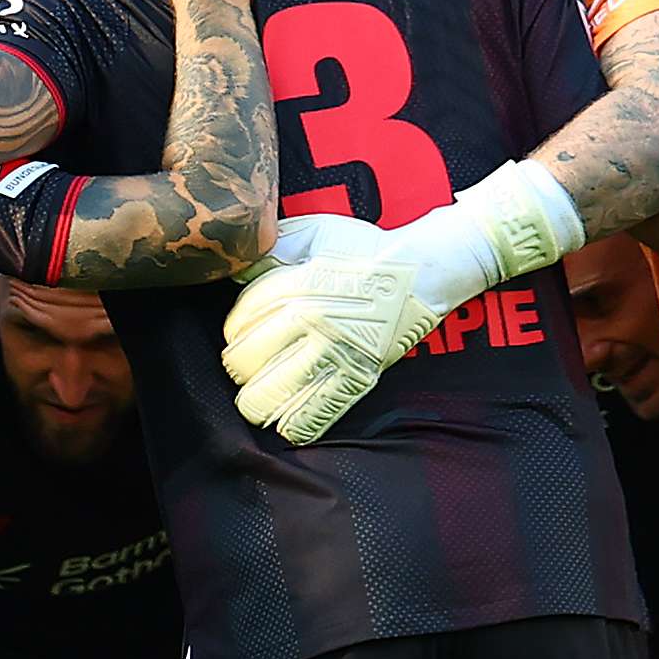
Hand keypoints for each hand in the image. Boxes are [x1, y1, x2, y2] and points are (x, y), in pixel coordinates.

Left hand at [222, 163, 580, 443]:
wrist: (423, 273)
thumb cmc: (367, 249)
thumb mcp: (316, 233)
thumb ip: (273, 249)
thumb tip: (236, 266)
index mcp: (299, 285)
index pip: (241, 318)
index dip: (234, 327)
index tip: (241, 330)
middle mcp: (312, 322)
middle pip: (243, 360)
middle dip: (237, 364)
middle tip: (245, 364)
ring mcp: (335, 354)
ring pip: (268, 396)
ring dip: (254, 401)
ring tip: (257, 397)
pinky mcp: (356, 379)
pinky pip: (313, 416)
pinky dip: (292, 425)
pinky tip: (284, 422)